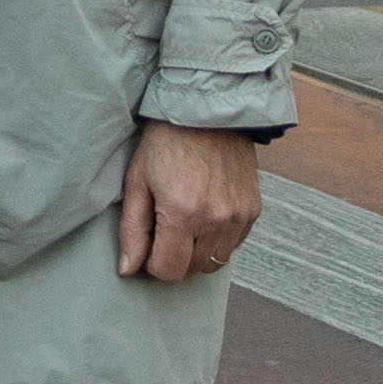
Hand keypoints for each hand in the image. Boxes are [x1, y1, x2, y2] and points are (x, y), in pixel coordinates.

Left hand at [118, 121, 262, 285]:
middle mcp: (216, 218)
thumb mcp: (137, 182)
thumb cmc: (166, 143)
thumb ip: (132, 231)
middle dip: (174, 258)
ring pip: (215, 262)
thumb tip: (129, 269)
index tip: (149, 244)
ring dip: (197, 251)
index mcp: (183, 212)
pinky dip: (217, 239)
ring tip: (185, 220)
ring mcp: (239, 216)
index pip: (169, 271)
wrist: (207, 112)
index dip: (153, 263)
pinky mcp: (253, 210)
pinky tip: (205, 214)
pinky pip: (233, 244)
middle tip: (164, 228)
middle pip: (192, 270)